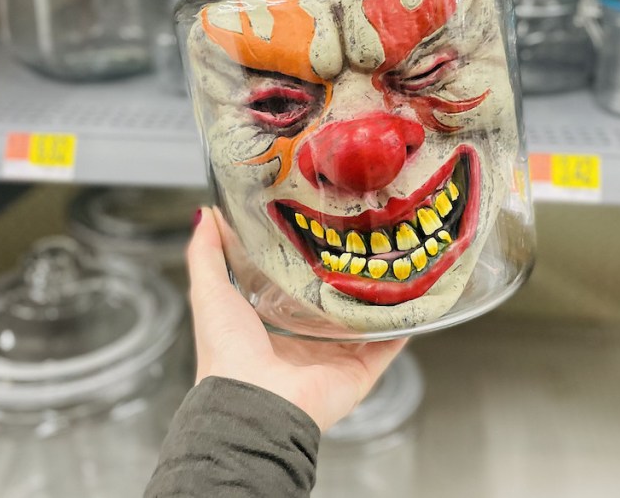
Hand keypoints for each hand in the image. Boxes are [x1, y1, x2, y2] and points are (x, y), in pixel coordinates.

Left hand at [187, 206, 407, 431]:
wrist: (254, 403)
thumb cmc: (227, 353)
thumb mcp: (209, 293)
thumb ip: (207, 254)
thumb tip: (206, 216)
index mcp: (267, 327)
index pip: (291, 288)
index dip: (303, 260)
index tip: (318, 227)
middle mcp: (302, 343)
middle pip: (331, 305)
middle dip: (346, 277)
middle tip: (363, 241)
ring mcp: (333, 358)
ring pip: (363, 324)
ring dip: (378, 298)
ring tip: (394, 263)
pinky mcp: (357, 372)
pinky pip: (386, 347)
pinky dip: (401, 327)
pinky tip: (413, 302)